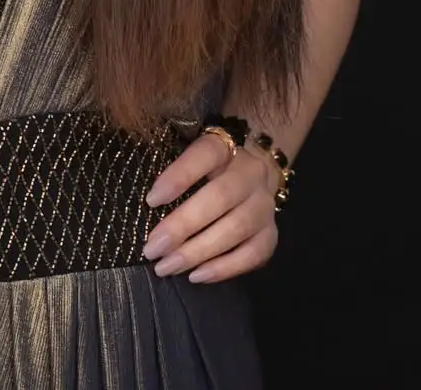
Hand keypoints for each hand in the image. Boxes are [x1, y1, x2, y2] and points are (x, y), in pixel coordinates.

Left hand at [141, 132, 280, 283]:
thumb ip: (174, 167)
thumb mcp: (191, 152)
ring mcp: (264, 204)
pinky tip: (197, 275)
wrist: (256, 167)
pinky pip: (253, 254)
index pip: (204, 155)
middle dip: (182, 227)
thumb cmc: (208, 162)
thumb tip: (149, 199)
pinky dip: (224, 268)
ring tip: (167, 266)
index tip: (151, 200)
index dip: (178, 176)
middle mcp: (250, 173)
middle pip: (219, 198)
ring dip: (198, 252)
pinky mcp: (271, 232)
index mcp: (225, 145)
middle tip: (152, 248)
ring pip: (236, 229)